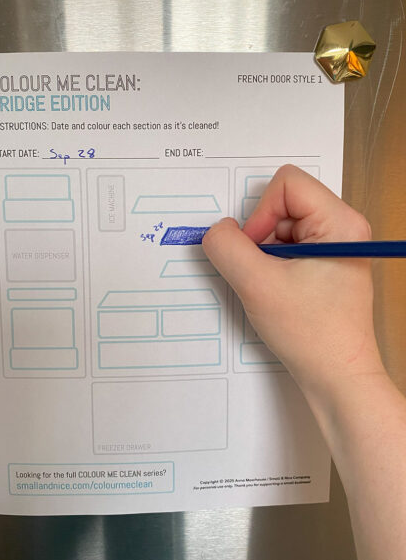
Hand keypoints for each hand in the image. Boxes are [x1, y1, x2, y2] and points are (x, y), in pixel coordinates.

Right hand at [202, 165, 382, 398]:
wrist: (336, 375)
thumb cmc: (311, 333)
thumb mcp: (256, 284)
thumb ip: (226, 247)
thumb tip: (216, 229)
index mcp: (340, 223)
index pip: (286, 184)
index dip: (260, 214)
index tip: (259, 252)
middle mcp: (343, 227)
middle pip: (281, 204)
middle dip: (260, 237)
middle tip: (265, 272)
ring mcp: (334, 245)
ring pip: (279, 226)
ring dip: (264, 255)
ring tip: (274, 287)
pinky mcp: (324, 262)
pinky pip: (284, 246)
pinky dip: (270, 265)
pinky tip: (278, 292)